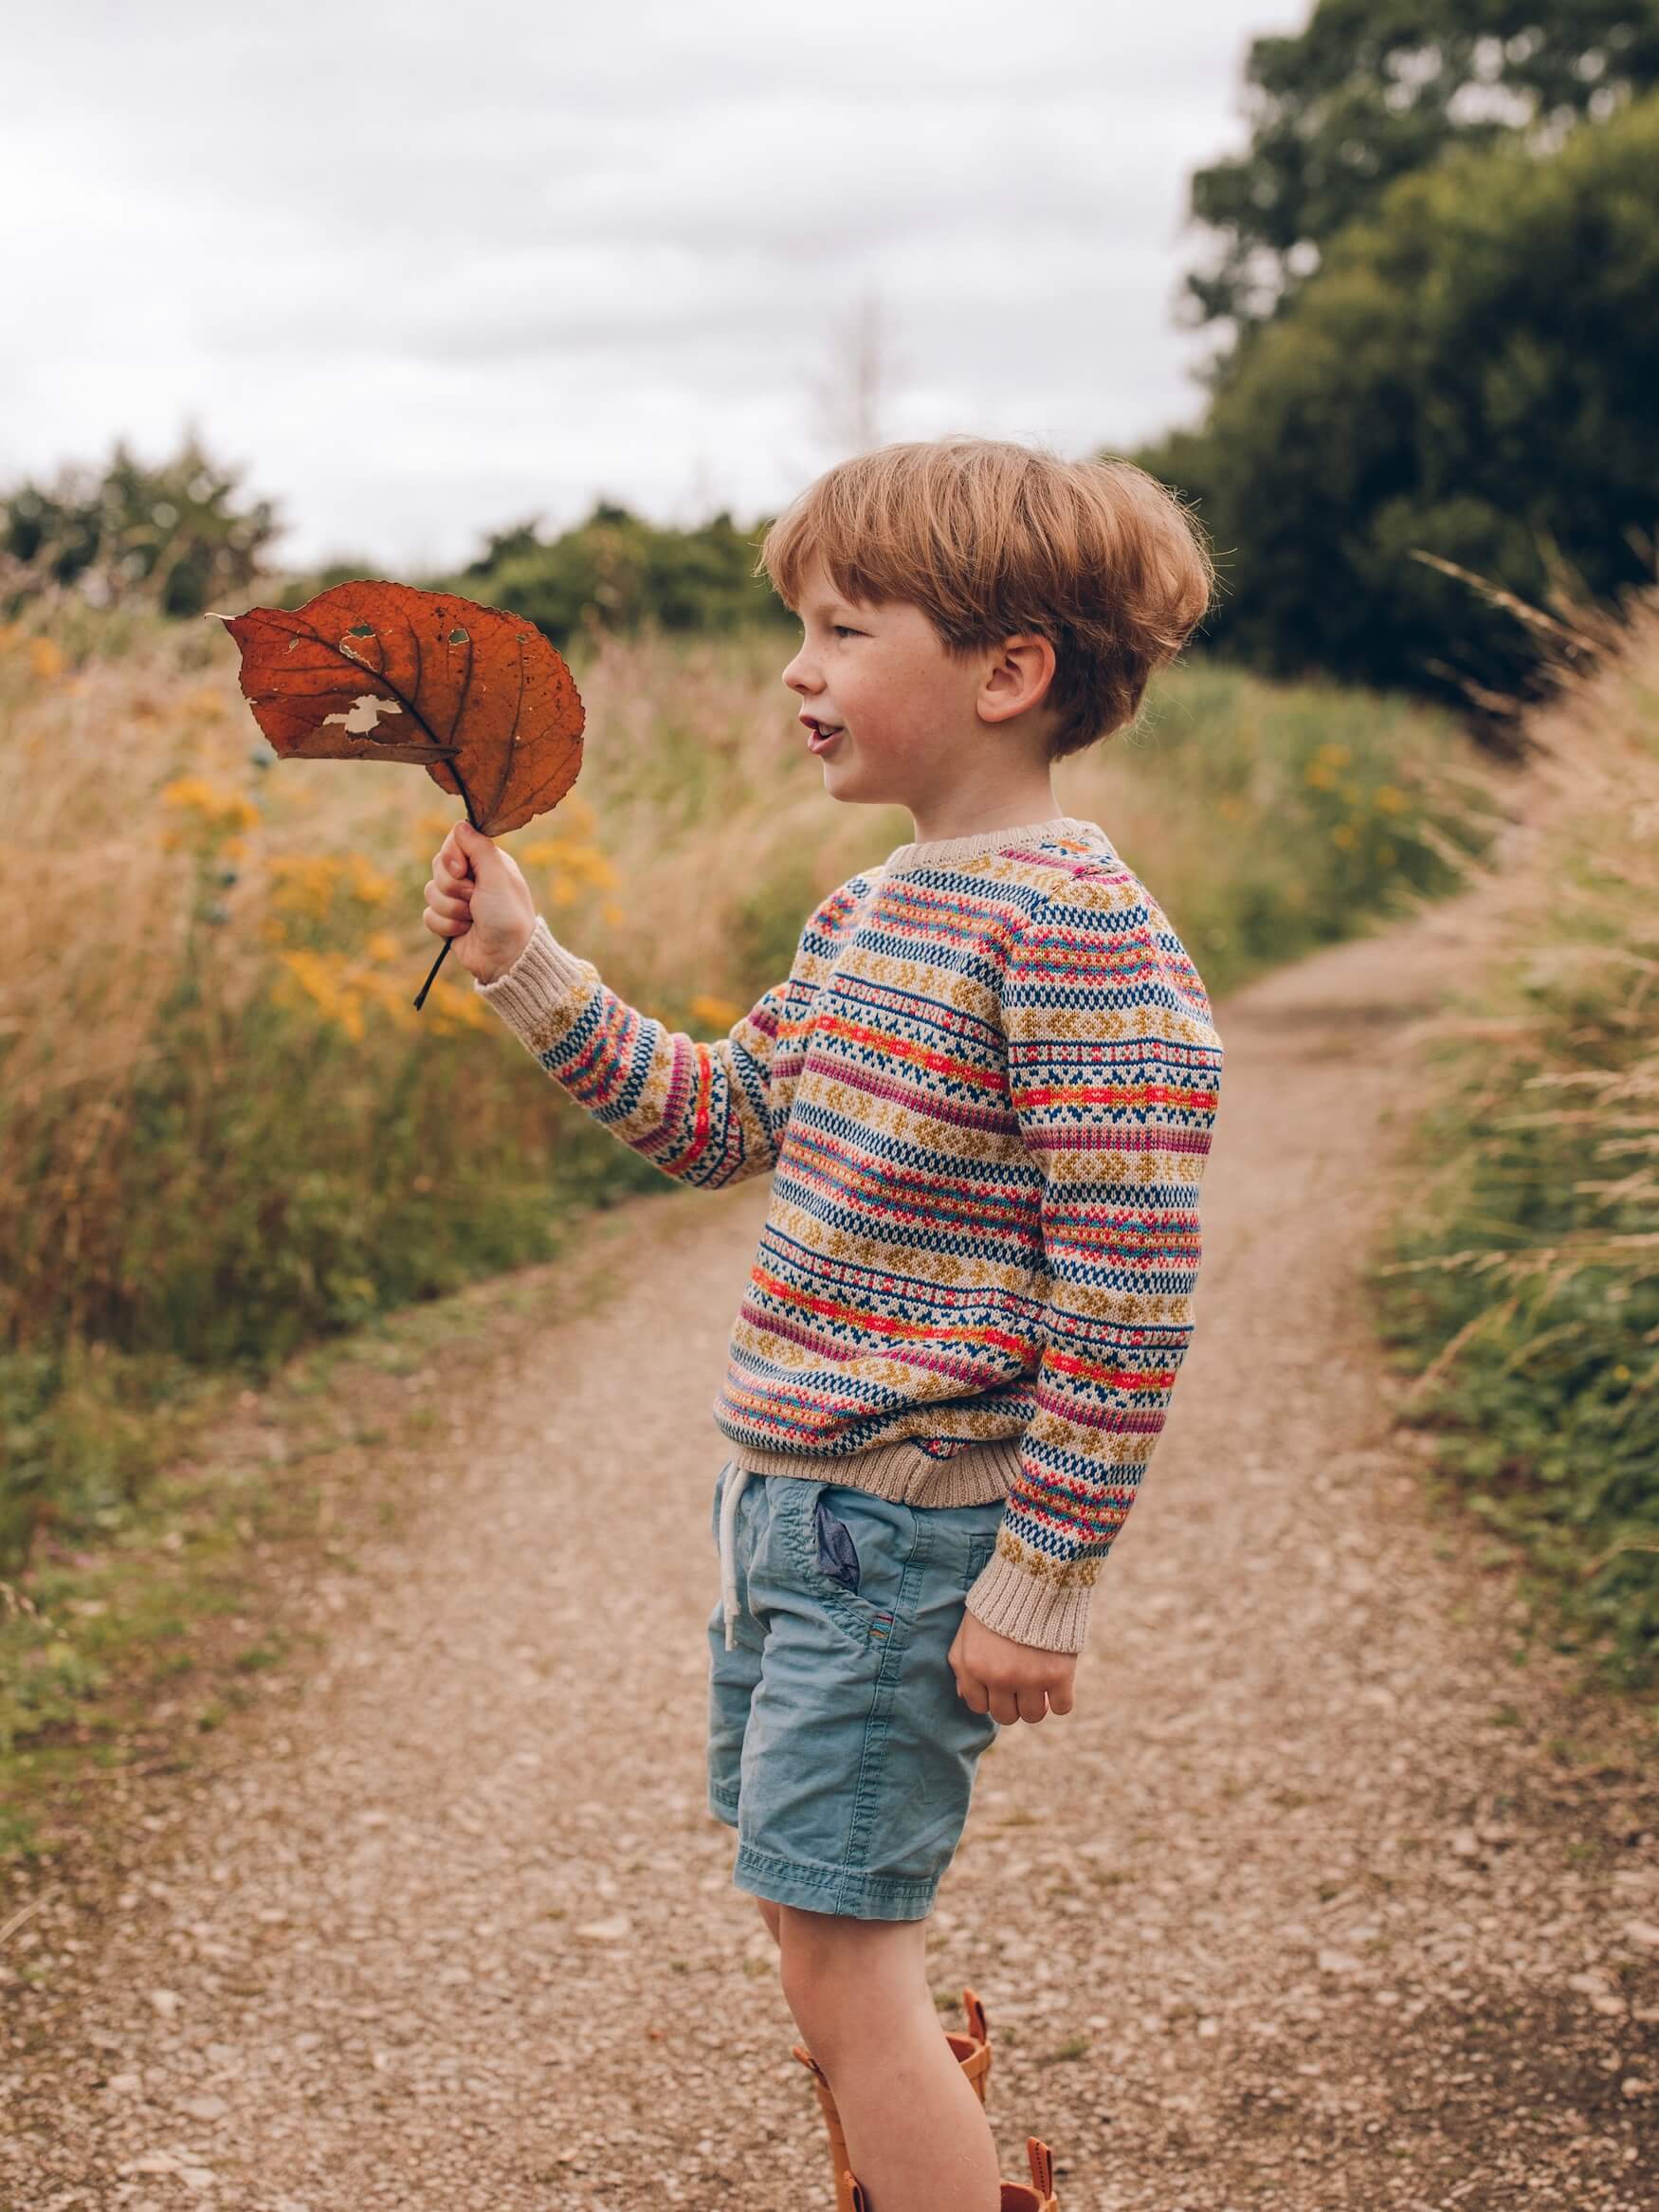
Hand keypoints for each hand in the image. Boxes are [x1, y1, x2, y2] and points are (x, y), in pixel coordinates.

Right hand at [423, 819, 536, 984]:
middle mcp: (472, 878)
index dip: (452, 856)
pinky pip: (429, 915)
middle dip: (452, 886)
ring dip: (451, 908)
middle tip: (473, 898)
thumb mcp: (498, 875)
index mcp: (487, 862)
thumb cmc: (507, 915)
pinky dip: (445, 925)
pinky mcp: (448, 921)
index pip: (454, 842)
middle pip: (438, 866)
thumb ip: (479, 847)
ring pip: (430, 891)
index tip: (462, 870)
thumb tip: (460, 824)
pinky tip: (464, 931)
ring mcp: (458, 900)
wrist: (506, 958)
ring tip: (472, 918)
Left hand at [949, 1610, 1076, 1723]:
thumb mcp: (968, 1632)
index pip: (979, 1706)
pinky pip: (1062, 1707)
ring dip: (1037, 1703)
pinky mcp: (1058, 1675)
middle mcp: (999, 1678)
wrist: (1034, 1578)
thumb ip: (962, 1666)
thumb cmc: (998, 1604)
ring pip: (1033, 1716)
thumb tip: (964, 1697)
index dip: (991, 1696)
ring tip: (1039, 1682)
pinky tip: (1058, 1681)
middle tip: (1022, 1683)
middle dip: (1013, 1702)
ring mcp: (1029, 1679)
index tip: (1001, 1684)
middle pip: (1006, 1716)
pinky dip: (1061, 1698)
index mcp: (974, 1668)